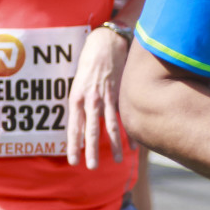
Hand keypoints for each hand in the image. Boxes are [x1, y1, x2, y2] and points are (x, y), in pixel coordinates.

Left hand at [67, 25, 130, 167]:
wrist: (107, 42)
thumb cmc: (89, 60)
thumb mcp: (78, 81)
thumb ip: (80, 101)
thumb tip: (81, 121)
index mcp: (76, 98)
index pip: (73, 127)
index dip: (73, 145)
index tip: (73, 160)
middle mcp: (91, 100)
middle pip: (91, 131)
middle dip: (92, 151)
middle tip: (92, 167)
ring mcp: (107, 98)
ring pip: (111, 126)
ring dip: (115, 145)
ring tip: (119, 161)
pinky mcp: (121, 94)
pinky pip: (125, 116)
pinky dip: (131, 132)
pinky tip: (135, 145)